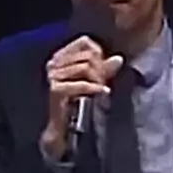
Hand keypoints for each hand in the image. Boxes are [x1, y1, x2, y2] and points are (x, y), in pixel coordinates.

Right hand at [40, 35, 123, 159]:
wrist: (64, 129)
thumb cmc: (78, 106)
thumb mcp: (94, 83)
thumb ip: (104, 70)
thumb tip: (118, 59)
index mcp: (60, 58)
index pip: (84, 42)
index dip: (98, 53)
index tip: (103, 70)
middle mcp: (54, 64)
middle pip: (87, 56)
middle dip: (101, 70)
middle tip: (104, 84)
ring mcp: (53, 76)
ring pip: (86, 67)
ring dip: (98, 80)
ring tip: (102, 90)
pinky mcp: (56, 90)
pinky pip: (82, 84)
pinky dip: (95, 88)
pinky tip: (104, 92)